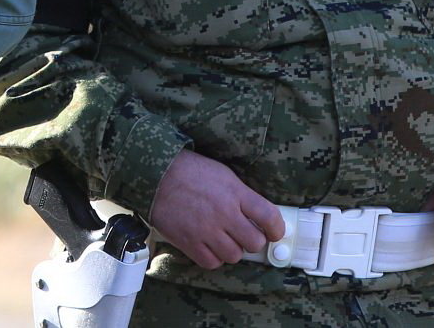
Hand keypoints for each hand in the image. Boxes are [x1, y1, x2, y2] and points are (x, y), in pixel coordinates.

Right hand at [147, 149, 284, 269]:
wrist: (156, 174)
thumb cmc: (190, 171)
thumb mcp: (223, 175)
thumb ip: (243, 196)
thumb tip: (259, 217)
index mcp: (235, 193)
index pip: (269, 217)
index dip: (277, 229)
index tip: (274, 232)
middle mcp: (224, 213)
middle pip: (254, 242)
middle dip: (251, 240)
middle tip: (243, 234)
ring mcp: (206, 230)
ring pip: (234, 256)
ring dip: (231, 249)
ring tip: (222, 238)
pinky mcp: (189, 242)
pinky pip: (212, 262)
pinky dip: (213, 257)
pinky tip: (208, 245)